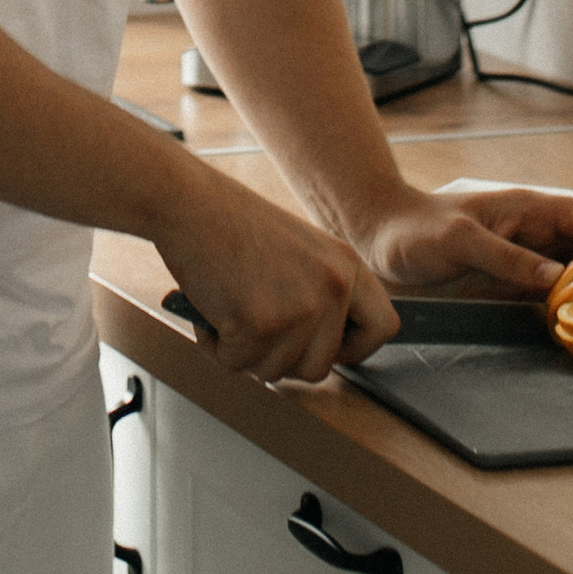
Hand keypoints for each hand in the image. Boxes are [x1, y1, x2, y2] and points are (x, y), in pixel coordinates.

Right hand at [157, 164, 402, 381]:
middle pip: (319, 367)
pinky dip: (217, 346)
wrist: (188, 202)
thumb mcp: (302, 249)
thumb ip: (322, 290)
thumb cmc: (231, 222)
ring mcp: (300, 307)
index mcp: (346, 265)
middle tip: (253, 328)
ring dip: (245, 352)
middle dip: (281, 358)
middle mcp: (333, 287)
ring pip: (275, 371)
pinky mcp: (261, 323)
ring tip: (228, 309)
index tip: (327, 350)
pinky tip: (210, 311)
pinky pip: (237, 364)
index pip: (384, 327)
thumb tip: (324, 344)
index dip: (354, 349)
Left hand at [357, 185, 572, 300]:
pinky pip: (548, 298)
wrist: (379, 240)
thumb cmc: (415, 230)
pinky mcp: (507, 285)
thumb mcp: (460, 241)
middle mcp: (532, 235)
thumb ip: (507, 257)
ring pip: (572, 278)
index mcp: (528, 211)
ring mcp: (521, 261)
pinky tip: (568, 331)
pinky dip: (564, 313)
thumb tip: (557, 278)